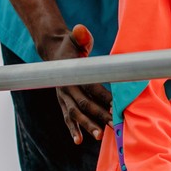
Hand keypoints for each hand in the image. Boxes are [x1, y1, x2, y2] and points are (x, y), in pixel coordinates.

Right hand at [35, 23, 111, 144]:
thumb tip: (80, 29)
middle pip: (83, 104)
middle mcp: (65, 87)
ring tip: (100, 136)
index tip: (116, 105)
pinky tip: (79, 141)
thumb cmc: (71, 45)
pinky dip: (73, 130)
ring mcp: (63, 97)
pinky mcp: (63, 103)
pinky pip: (68, 118)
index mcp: (71, 73)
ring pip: (75, 114)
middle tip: (113, 125)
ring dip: (87, 126)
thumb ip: (80, 36)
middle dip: (98, 115)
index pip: (90, 86)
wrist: (54, 52)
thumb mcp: (75, 37)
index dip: (102, 96)